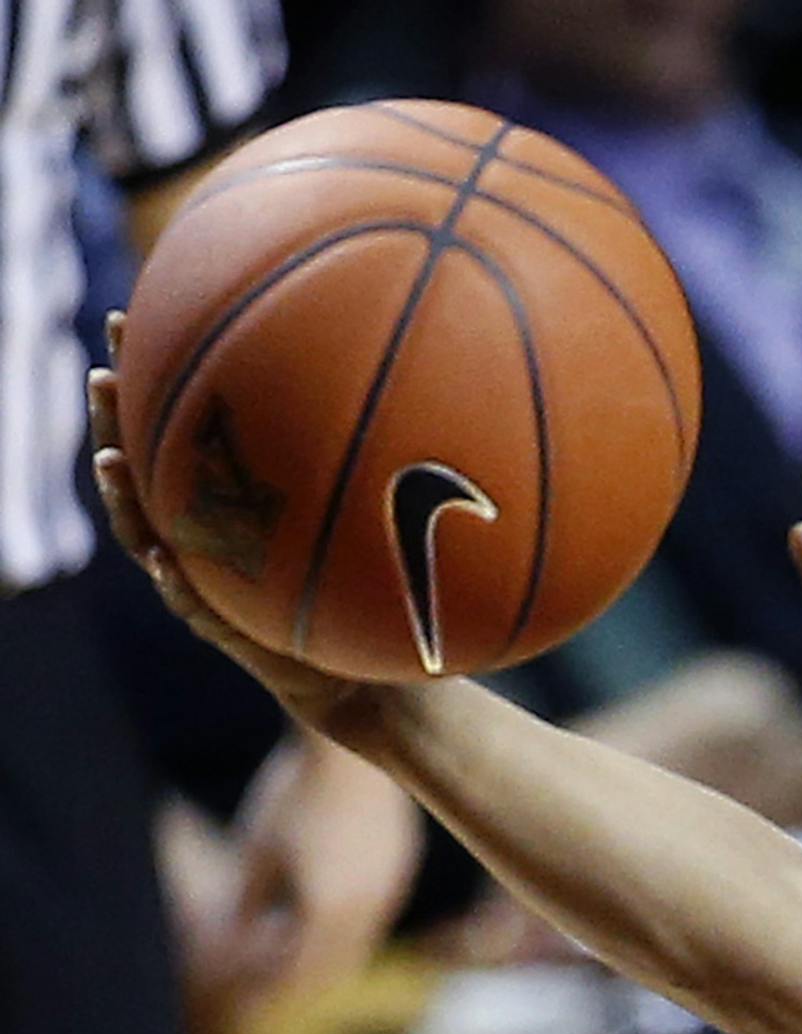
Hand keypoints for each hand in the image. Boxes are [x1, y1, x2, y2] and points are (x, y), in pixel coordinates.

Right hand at [87, 312, 387, 744]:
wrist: (372, 673)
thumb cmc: (375, 586)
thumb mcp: (379, 518)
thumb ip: (378, 463)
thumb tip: (426, 383)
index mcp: (230, 500)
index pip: (175, 428)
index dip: (147, 377)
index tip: (128, 321)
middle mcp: (208, 536)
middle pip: (145, 471)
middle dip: (116, 424)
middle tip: (104, 379)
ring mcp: (209, 583)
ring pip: (147, 536)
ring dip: (126, 499)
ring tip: (113, 462)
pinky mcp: (227, 632)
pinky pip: (194, 607)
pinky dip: (177, 585)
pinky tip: (165, 562)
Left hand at [210, 732, 425, 1008]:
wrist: (352, 751)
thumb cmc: (293, 797)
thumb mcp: (258, 853)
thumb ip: (250, 903)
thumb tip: (240, 937)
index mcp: (324, 914)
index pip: (296, 973)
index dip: (271, 992)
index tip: (248, 1007)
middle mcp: (364, 911)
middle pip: (333, 966)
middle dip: (302, 980)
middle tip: (272, 987)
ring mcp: (389, 889)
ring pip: (359, 940)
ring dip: (328, 951)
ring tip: (295, 944)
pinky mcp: (400, 867)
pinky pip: (375, 911)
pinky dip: (348, 923)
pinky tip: (324, 902)